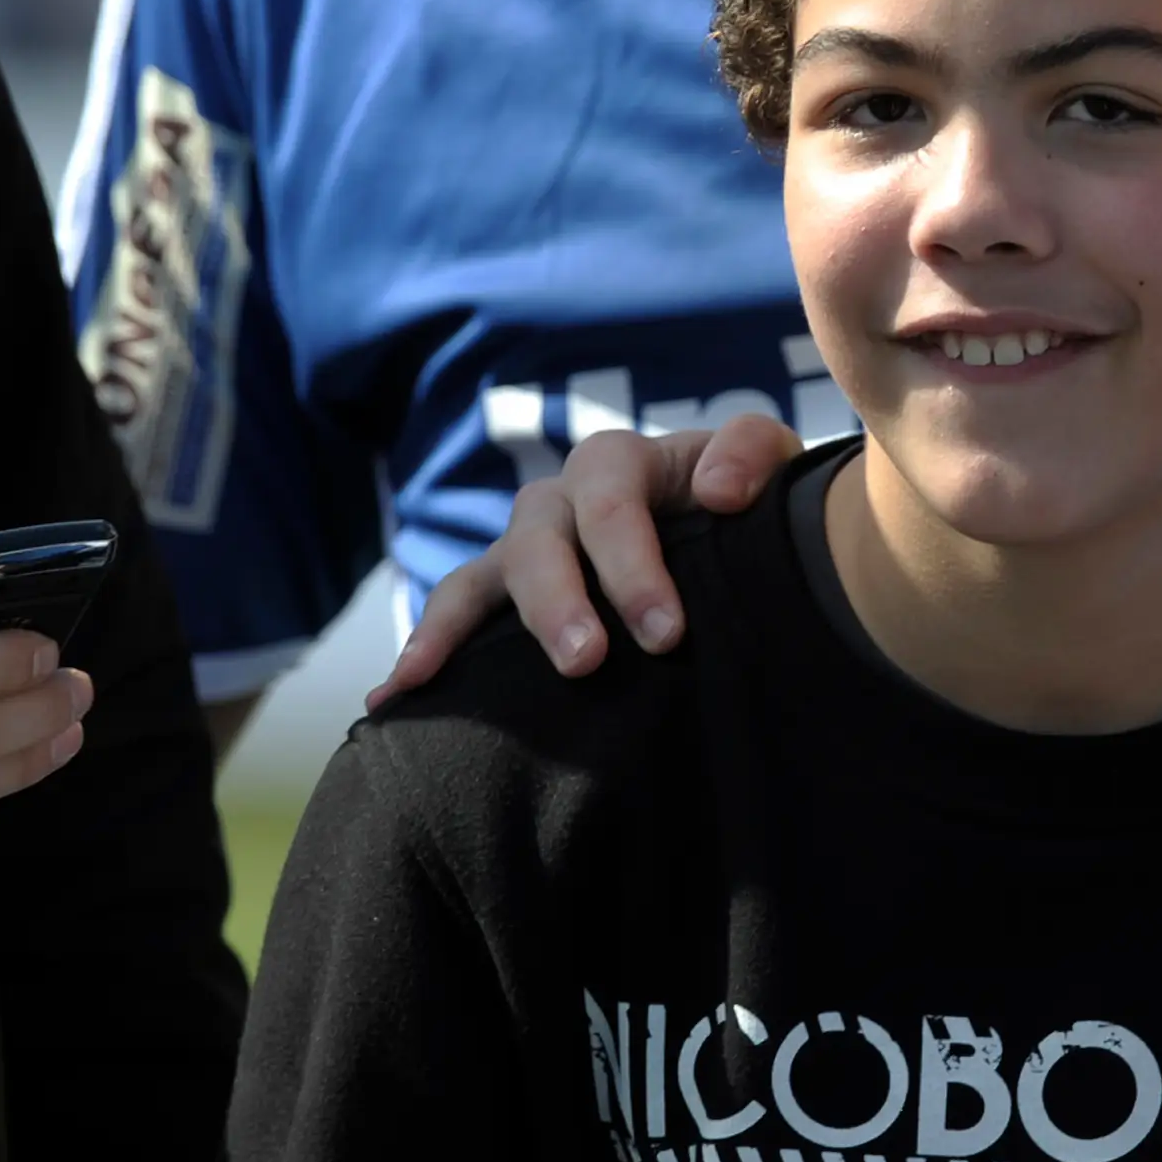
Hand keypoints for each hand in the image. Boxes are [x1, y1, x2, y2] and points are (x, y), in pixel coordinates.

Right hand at [367, 411, 800, 705]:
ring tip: (432, 679)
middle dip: (556, 601)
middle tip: (584, 661)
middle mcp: (560, 504)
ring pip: (478, 578)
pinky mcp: (504, 604)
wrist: (738, 554)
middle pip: (538, 538)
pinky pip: (452, 620)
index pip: (610, 499)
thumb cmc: (753, 515)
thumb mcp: (773, 473)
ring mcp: (525, 554)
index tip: (666, 633)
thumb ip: (752, 458)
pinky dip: (421, 654)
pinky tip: (389, 703)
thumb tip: (716, 493)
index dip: (631, 563)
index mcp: (621, 465)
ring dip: (460, 629)